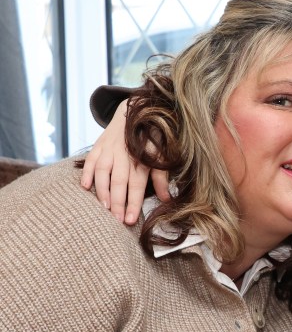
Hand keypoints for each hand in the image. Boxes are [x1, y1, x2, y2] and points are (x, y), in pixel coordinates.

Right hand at [79, 99, 170, 224]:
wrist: (135, 111)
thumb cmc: (150, 139)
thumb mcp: (162, 156)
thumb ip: (161, 177)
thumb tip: (166, 199)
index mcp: (142, 159)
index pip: (137, 185)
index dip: (133, 202)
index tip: (130, 220)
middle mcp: (125, 155)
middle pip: (120, 181)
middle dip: (118, 202)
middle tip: (117, 220)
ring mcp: (110, 149)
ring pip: (103, 171)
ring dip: (102, 190)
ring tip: (104, 207)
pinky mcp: (99, 145)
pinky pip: (91, 160)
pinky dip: (87, 172)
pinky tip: (85, 186)